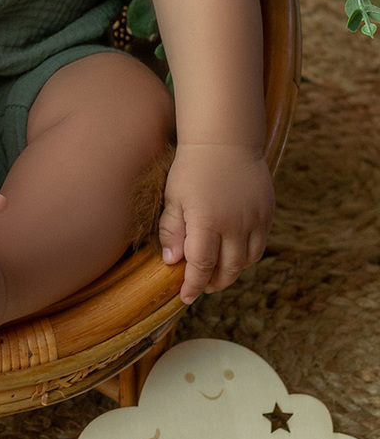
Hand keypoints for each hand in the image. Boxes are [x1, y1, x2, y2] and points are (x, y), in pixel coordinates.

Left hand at [157, 142, 273, 304]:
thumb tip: (172, 262)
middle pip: (227, 270)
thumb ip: (172, 230)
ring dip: (232, 273)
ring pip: (246, 262)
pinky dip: (247, 257)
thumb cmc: (192, 168)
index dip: (193, 285)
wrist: (225, 141)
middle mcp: (234, 224)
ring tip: (217, 274)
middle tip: (201, 287)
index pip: (201, 266)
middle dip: (213, 283)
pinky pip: (260, 246)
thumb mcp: (174, 197)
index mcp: (207, 221)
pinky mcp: (267, 214)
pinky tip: (234, 256)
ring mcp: (254, 220)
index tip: (185, 297)